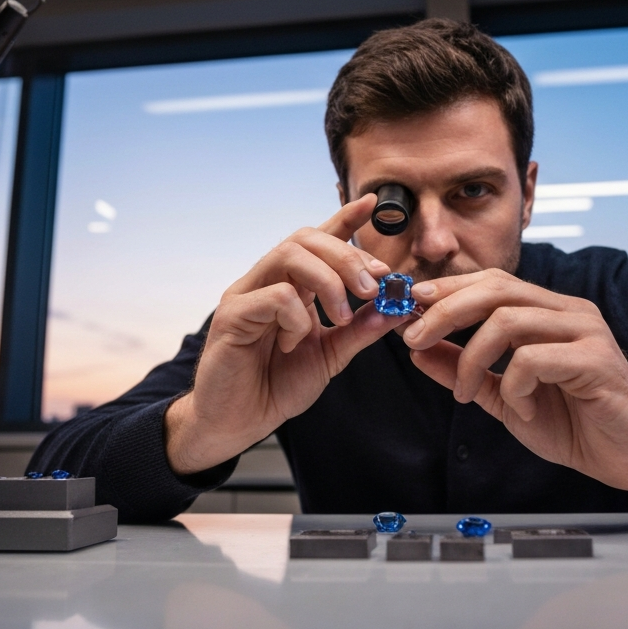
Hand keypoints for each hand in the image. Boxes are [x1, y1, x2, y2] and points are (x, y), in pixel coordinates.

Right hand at [165, 196, 407, 474]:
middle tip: (373, 286)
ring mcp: (247, 295)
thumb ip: (359, 330)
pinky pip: (275, 296)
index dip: (344, 220)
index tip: (372, 205)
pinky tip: (295, 344)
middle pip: (305, 238)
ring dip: (328, 280)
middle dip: (346, 255)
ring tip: (342, 313)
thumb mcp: (329, 356)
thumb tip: (396, 307)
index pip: (318, 241)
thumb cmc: (274, 386)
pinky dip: (298, 318)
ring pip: (289, 256)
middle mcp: (267, 282)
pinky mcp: (232, 316)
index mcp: (291, 286)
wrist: (236, 423)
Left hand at [402, 269, 627, 501]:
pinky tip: (522, 410)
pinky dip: (514, 386)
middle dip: (444, 311)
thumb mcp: (505, 398)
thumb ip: (465, 371)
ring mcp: (585, 332)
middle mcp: (568, 312)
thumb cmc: (577, 424)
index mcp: (548, 312)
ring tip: (467, 394)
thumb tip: (419, 351)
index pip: (491, 281)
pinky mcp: (597, 360)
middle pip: (495, 289)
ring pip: (509, 319)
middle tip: (414, 340)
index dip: (446, 289)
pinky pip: (533, 359)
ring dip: (472, 358)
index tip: (408, 308)